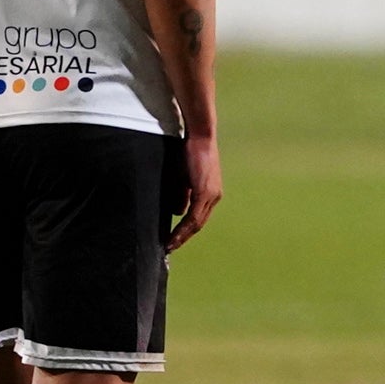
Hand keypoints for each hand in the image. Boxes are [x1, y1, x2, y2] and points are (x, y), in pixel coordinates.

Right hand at [169, 133, 221, 251]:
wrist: (200, 135)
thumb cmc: (189, 152)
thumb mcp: (184, 177)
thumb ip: (183, 195)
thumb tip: (178, 212)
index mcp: (211, 193)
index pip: (199, 217)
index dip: (186, 231)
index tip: (174, 240)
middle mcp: (214, 196)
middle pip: (199, 224)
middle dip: (184, 237)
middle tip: (170, 247)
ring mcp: (211, 195)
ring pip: (197, 223)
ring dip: (182, 236)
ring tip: (170, 245)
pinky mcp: (205, 192)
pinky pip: (194, 216)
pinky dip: (183, 228)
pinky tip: (174, 235)